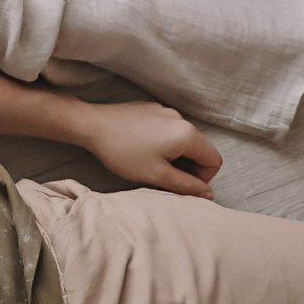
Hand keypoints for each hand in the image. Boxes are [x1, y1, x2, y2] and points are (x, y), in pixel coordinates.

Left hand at [78, 101, 221, 198]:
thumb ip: (186, 186)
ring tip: (150, 163)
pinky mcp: (150, 109)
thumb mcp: (157, 175)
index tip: (181, 185)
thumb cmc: (123, 151)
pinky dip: (162, 143)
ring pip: (182, 140)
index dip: (203, 179)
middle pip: (199, 149)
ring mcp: (164, 111)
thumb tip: (208, 194)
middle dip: (187, 167)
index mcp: (187, 133)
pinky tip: (141, 149)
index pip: (214, 161)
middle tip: (164, 177)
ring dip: (174, 156)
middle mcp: (180, 118)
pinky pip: (167, 130)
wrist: (90, 125)